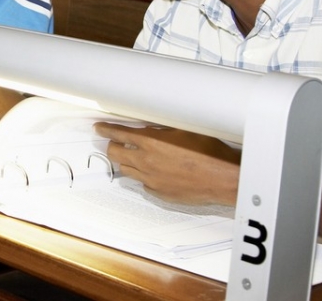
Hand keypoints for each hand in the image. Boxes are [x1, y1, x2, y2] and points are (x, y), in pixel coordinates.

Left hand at [94, 123, 240, 204]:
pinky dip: (143, 176)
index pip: (118, 134)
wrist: (222, 178)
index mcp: (150, 142)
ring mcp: (151, 179)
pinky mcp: (159, 192)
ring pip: (127, 169)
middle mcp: (146, 162)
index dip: (106, 130)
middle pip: (116, 153)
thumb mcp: (183, 131)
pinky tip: (152, 172)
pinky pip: (143, 183)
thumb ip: (161, 131)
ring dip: (127, 161)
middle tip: (114, 142)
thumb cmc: (209, 153)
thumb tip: (151, 130)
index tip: (99, 128)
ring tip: (133, 156)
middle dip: (112, 145)